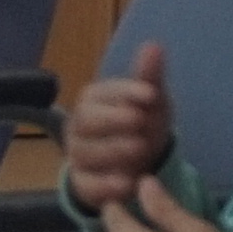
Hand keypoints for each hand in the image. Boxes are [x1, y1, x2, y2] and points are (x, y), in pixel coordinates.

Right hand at [64, 40, 175, 207]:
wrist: (138, 163)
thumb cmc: (141, 124)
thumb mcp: (150, 101)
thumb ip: (148, 77)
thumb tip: (153, 45)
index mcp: (93, 101)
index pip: (100, 93)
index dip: (125, 92)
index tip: (151, 94)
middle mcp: (79, 127)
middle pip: (85, 121)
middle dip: (112, 121)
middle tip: (140, 121)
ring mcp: (79, 156)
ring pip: (84, 153)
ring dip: (112, 151)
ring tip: (140, 150)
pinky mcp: (83, 184)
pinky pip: (86, 185)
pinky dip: (105, 186)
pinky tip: (129, 183)